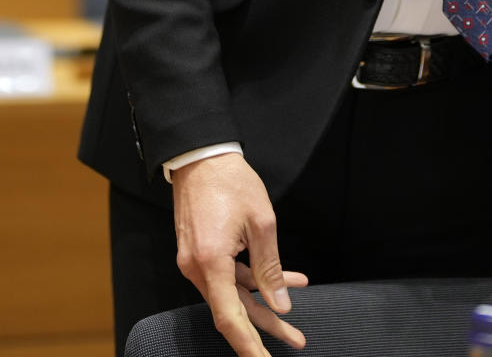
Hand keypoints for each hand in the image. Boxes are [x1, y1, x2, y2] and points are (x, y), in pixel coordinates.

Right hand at [172, 152, 308, 356]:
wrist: (201, 154)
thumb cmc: (230, 181)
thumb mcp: (261, 222)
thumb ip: (270, 267)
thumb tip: (280, 303)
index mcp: (211, 261)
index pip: (230, 318)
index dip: (249, 346)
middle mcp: (197, 267)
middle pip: (233, 309)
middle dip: (266, 328)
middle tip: (295, 341)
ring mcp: (196, 260)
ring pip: (232, 294)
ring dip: (262, 304)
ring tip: (293, 318)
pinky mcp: (200, 252)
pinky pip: (227, 275)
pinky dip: (252, 280)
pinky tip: (283, 278)